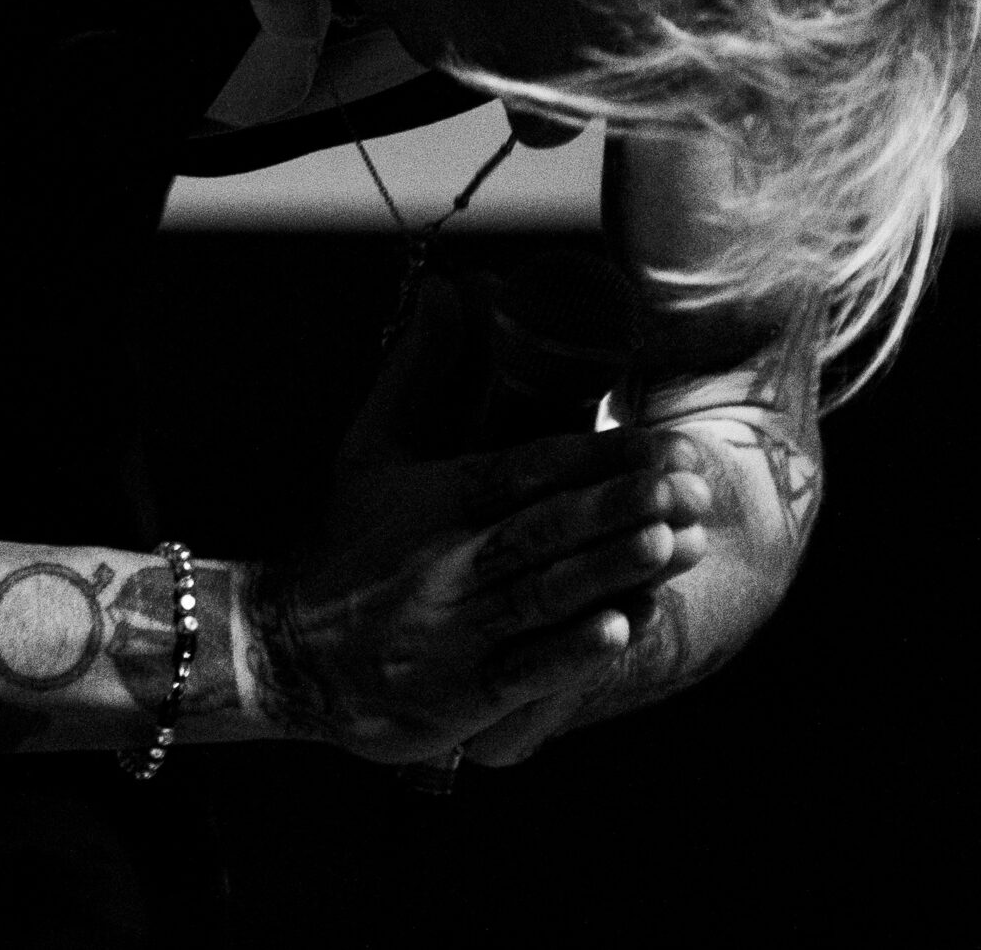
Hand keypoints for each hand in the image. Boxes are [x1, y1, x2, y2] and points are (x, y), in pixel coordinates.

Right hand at [249, 279, 712, 763]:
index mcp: (442, 497)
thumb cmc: (345, 544)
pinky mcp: (462, 693)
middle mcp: (453, 559)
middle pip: (546, 527)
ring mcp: (458, 629)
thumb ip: (419, 368)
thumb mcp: (372, 449)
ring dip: (611, 568)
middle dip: (622, 506)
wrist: (287, 654)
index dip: (599, 456)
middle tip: (693, 486)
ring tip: (675, 543)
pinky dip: (567, 654)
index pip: (528, 469)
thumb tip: (447, 287)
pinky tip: (618, 631)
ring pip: (544, 594)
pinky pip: (521, 672)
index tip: (667, 445)